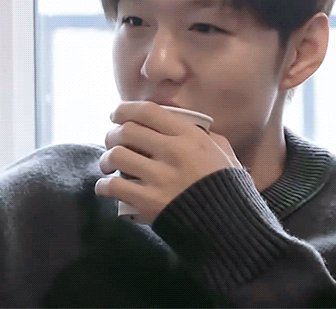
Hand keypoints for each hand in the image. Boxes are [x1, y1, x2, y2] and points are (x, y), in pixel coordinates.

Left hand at [94, 101, 241, 223]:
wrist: (231, 227)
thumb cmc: (228, 188)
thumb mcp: (224, 153)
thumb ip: (205, 136)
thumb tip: (186, 124)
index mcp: (190, 136)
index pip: (148, 111)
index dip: (125, 109)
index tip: (116, 114)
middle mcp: (173, 152)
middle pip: (126, 130)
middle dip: (112, 134)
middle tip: (112, 141)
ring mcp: (160, 177)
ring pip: (116, 155)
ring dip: (106, 159)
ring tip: (107, 165)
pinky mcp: (149, 202)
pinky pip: (113, 186)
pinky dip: (104, 186)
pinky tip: (106, 187)